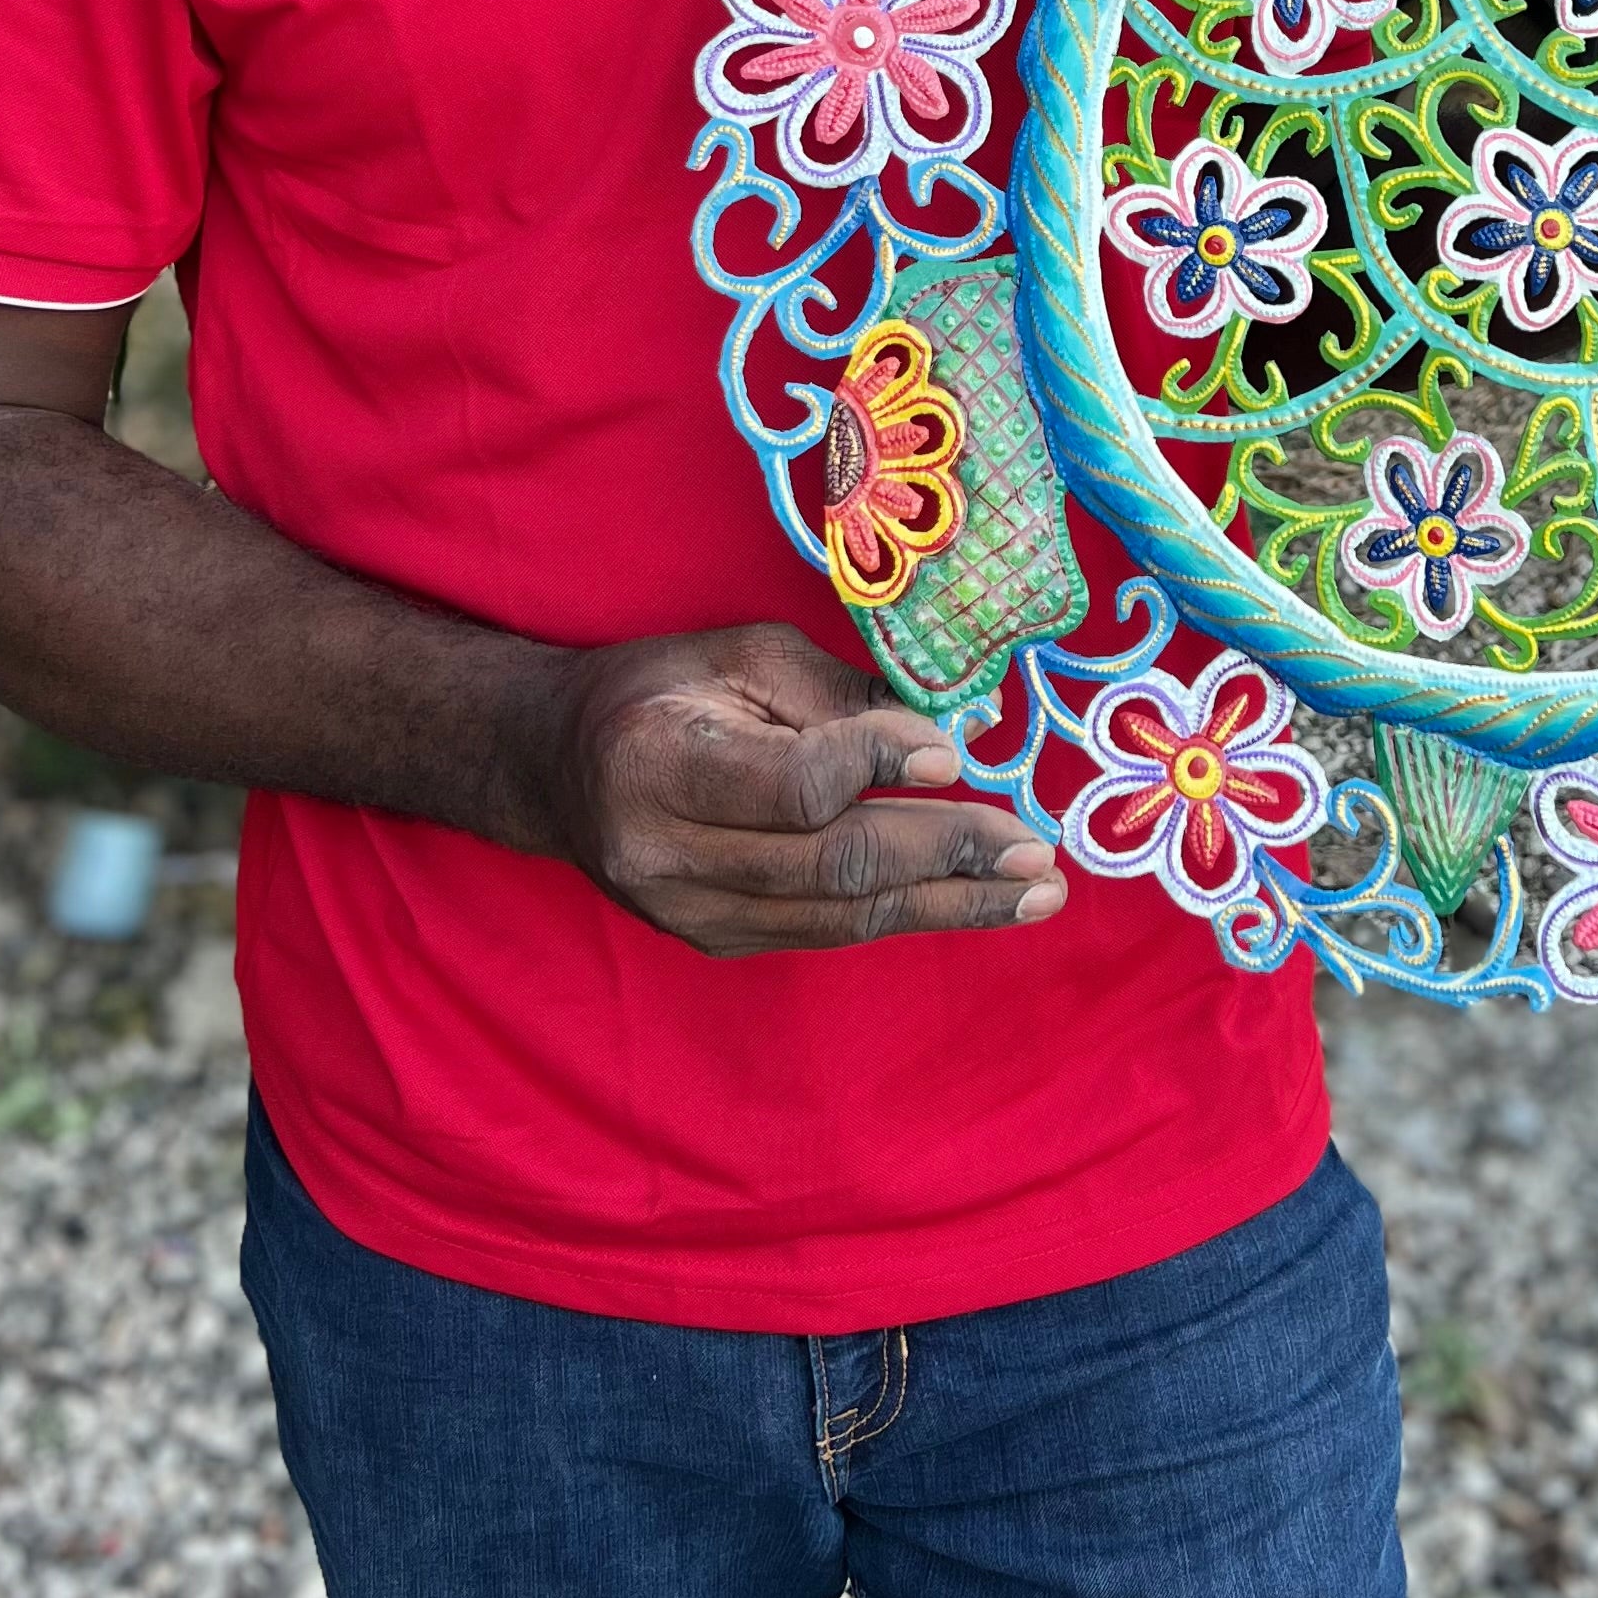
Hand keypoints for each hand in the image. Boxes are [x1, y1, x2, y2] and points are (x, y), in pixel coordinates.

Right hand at [534, 620, 1066, 955]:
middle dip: (947, 856)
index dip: (880, 768)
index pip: (794, 785)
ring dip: (950, 904)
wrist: (559, 767)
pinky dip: (905, 913)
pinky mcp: (713, 942)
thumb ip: (844, 697)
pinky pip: (826, 932)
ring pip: (840, 917)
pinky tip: (968, 899)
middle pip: (831, 867)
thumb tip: (956, 738)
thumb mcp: (744, 656)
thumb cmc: (663, 689)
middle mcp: (665, 854)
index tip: (953, 757)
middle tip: (1037, 852)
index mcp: (660, 760)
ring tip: (1034, 892)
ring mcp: (687, 913)